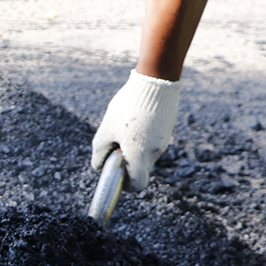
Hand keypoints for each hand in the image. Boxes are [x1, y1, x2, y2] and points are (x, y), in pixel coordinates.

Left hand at [91, 72, 181, 191]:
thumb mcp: (106, 129)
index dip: (126, 184)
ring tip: (124, 125)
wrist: (156, 81)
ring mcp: (163, 140)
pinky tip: (135, 117)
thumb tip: (99, 166)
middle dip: (126, 161)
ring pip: (145, 152)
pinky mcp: (167, 128)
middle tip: (114, 142)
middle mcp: (155, 152)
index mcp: (140, 156)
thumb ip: (100, 151)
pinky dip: (141, 135)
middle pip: (140, 168)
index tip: (116, 172)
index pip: (137, 185)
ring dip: (133, 145)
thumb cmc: (128, 107)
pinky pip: (151, 139)